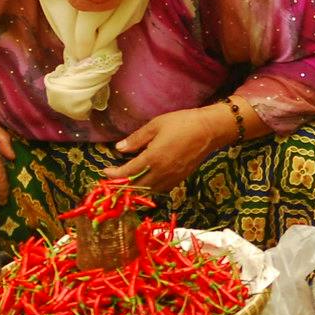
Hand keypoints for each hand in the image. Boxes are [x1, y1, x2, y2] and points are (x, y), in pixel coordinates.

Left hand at [102, 107, 228, 191]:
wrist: (209, 130)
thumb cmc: (181, 123)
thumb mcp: (155, 126)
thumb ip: (136, 139)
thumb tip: (119, 148)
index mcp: (152, 159)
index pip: (127, 173)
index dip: (114, 175)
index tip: (105, 172)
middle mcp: (161, 173)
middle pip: (137, 186)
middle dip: (123, 185)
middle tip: (114, 178)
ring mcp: (172, 178)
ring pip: (149, 190)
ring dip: (136, 188)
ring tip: (128, 180)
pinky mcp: (180, 179)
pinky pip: (161, 189)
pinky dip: (150, 187)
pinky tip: (147, 179)